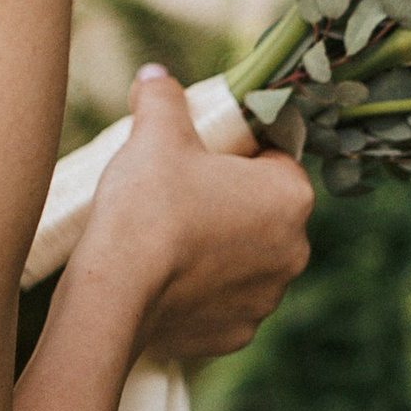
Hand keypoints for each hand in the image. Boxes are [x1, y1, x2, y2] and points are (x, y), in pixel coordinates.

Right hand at [68, 64, 313, 367]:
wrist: (117, 293)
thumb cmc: (147, 205)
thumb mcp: (154, 133)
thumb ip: (162, 97)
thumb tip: (155, 76)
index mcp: (290, 196)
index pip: (275, 157)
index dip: (238, 149)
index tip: (202, 152)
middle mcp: (293, 251)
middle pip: (263, 212)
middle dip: (230, 201)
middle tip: (179, 191)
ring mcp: (265, 299)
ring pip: (245, 260)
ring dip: (218, 248)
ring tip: (168, 237)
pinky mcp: (235, 334)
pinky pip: (223, 302)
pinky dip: (200, 291)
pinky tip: (165, 278)